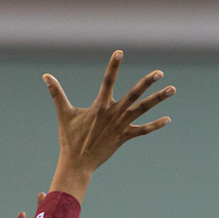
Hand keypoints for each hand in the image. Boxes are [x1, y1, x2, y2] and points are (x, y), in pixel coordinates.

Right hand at [45, 51, 174, 202]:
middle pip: (134, 94)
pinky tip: (168, 119)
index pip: (108, 80)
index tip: (120, 52)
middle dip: (148, 82)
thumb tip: (45, 76)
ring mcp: (121, 126)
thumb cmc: (70, 138)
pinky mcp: (124, 138)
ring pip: (143, 110)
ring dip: (158, 99)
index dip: (113, 66)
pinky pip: (143, 131)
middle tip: (160, 72)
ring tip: (172, 89)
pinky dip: (155, 125)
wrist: (78, 163)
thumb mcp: (63, 113)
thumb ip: (57, 93)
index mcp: (100, 106)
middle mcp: (113, 114)